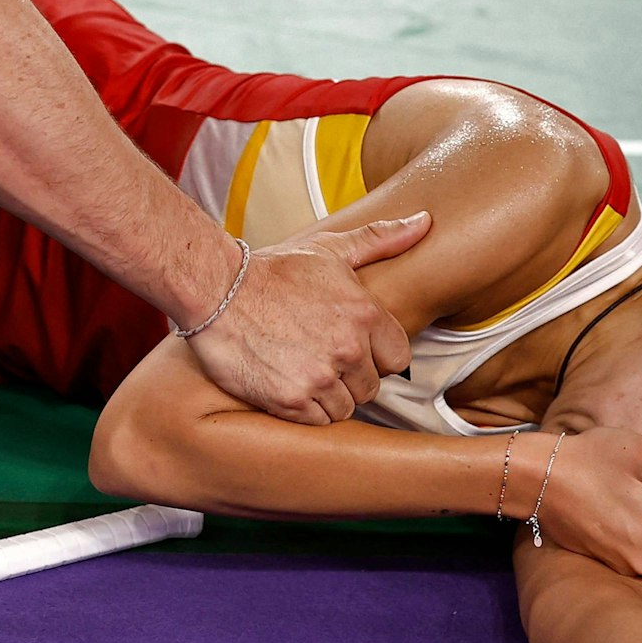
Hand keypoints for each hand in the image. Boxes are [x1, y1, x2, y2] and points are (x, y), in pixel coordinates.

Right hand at [185, 212, 429, 424]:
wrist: (216, 291)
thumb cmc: (272, 270)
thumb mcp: (329, 249)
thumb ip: (381, 240)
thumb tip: (425, 221)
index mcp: (366, 314)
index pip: (398, 358)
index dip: (375, 356)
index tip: (349, 348)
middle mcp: (349, 349)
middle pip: (370, 387)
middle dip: (350, 378)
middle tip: (318, 359)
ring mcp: (321, 377)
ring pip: (345, 407)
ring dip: (326, 396)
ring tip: (300, 371)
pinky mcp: (292, 400)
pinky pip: (316, 421)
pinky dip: (303, 410)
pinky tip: (285, 384)